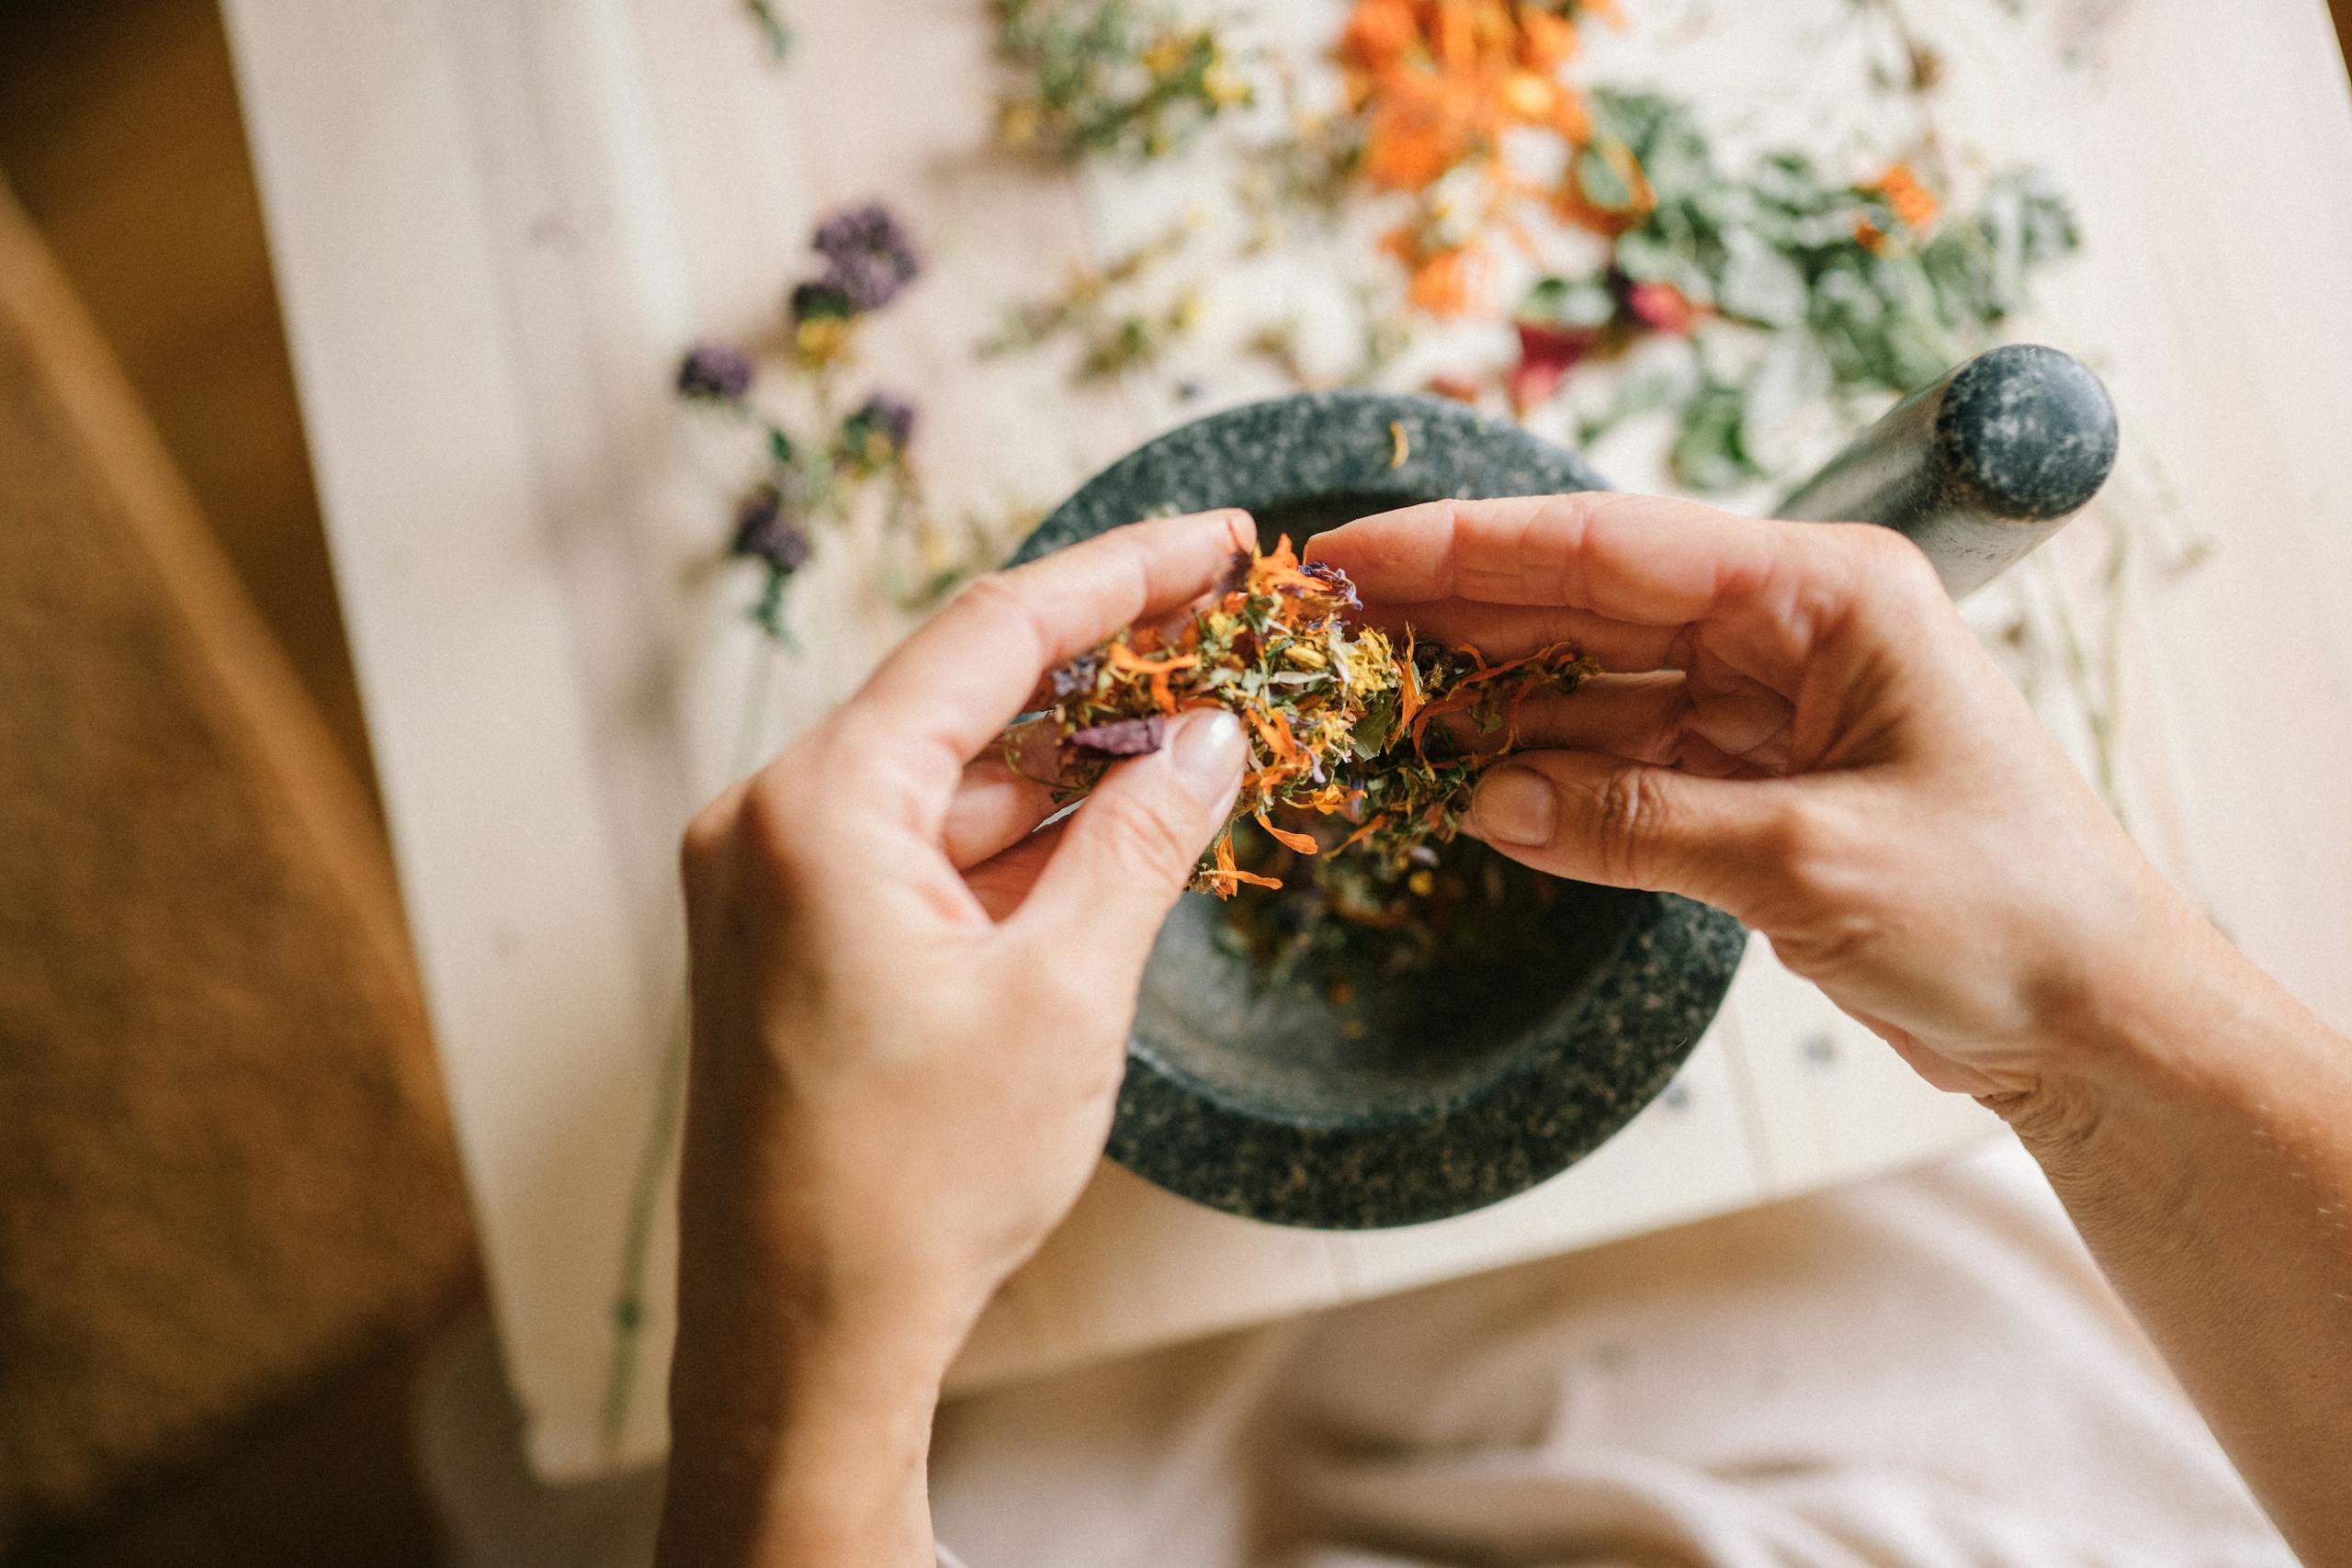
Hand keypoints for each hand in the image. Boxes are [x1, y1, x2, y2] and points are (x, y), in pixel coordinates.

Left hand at [660, 512, 1247, 1566]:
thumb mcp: (1066, 994)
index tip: (1217, 540)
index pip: (991, 636)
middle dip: (1102, 668)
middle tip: (1225, 631)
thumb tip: (1210, 738)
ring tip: (1195, 737)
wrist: (804, 1346)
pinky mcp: (789, 942)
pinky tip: (1110, 832)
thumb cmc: (918, 1185)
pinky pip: (915, 850)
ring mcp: (769, 883)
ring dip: (1063, 763)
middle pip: (960, 698)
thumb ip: (1141, 840)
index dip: (1121, 575)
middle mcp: (768, 821)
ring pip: (943, 780)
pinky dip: (1012, 841)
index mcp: (819, 807)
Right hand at [1309, 492, 2184, 1103]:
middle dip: (1460, 612)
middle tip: (1333, 623)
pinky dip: (1548, 775)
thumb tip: (1482, 797)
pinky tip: (1463, 780)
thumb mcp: (1804, 862)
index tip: (1353, 553)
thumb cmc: (2002, 913)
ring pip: (1596, 680)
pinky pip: (1623, 759)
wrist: (2094, 1022)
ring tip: (1376, 707)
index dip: (1468, 546)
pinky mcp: (1755, 784)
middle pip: (1589, 599)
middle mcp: (1793, 628)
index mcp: (1828, 592)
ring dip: (1493, 701)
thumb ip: (1631, 822)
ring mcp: (1770, 706)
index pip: (1612, 544)